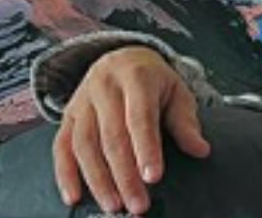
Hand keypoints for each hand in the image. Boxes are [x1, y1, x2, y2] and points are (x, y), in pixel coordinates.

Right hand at [52, 46, 209, 214]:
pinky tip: (74, 196)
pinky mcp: (68, 115)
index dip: (146, 148)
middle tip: (137, 203)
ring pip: (85, 144)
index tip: (153, 177)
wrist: (122, 58)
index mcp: (136, 77)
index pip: (140, 117)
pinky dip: (65, 174)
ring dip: (98, 179)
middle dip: (125, 174)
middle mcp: (105, 86)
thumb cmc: (153, 81)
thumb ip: (186, 122)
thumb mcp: (176, 92)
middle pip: (112, 136)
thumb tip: (200, 149)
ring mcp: (82, 101)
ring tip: (113, 204)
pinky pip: (61, 146)